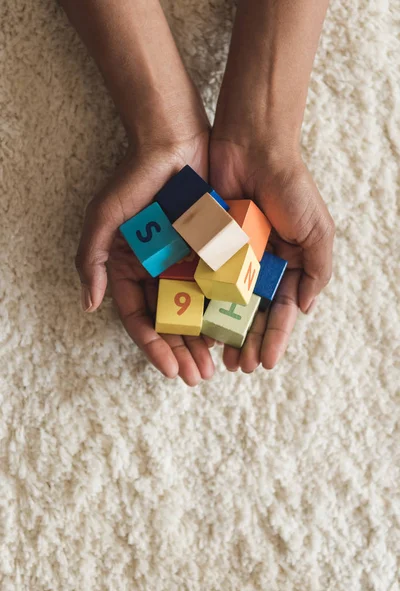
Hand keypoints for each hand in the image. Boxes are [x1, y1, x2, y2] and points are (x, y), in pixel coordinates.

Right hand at [75, 130, 215, 385]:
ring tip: (219, 365)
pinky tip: (236, 331)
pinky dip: (226, 309)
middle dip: (183, 351)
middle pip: (170, 321)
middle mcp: (158, 270)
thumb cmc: (135, 178)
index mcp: (131, 268)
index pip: (140, 317)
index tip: (171, 369)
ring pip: (198, 310)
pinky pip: (220, 285)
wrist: (175, 140)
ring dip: (206, 340)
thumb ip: (92, 258)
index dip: (154, 346)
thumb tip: (88, 304)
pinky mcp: (213, 250)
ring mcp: (186, 262)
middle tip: (200, 377)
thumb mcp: (104, 216)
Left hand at [209, 138, 334, 372]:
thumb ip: (317, 269)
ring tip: (217, 356)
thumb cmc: (290, 188)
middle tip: (237, 367)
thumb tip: (305, 309)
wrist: (253, 147)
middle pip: (253, 314)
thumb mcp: (317, 229)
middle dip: (247, 341)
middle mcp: (260, 266)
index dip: (275, 338)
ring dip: (224, 331)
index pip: (282, 311)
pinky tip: (197, 326)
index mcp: (288, 264)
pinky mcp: (208, 246)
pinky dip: (201, 303)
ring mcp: (232, 258)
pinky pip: (203, 280)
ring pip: (226, 304)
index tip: (265, 362)